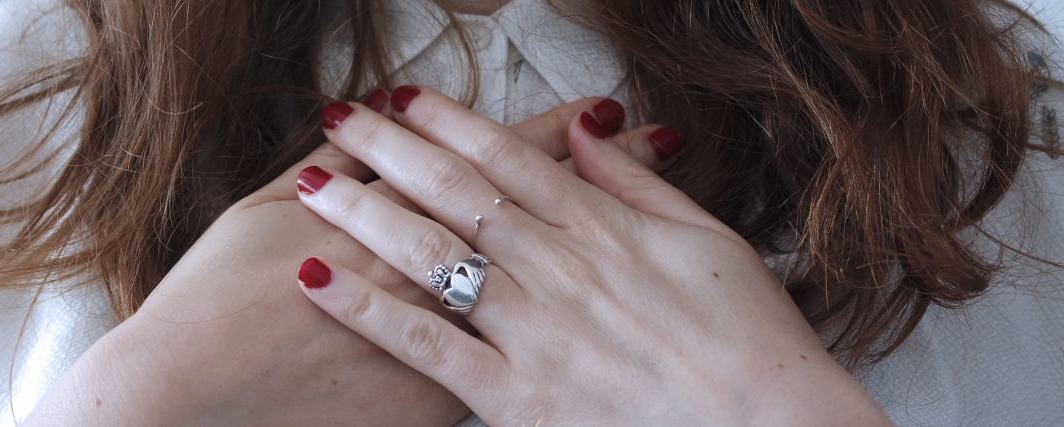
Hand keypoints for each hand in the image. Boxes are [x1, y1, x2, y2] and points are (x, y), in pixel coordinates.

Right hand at [25, 91, 666, 424]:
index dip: (552, 129)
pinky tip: (599, 319)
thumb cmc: (215, 294)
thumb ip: (328, 171)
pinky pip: (508, 361)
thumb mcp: (262, 210)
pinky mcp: (437, 395)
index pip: (491, 160)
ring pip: (538, 280)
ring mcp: (440, 336)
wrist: (194, 390)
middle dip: (596, 170)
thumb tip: (365, 125)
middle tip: (648, 138)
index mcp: (393, 212)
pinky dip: (555, 333)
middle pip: (533, 209)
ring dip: (598, 241)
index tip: (605, 107)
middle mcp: (432, 268)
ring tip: (645, 219)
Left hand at [294, 86, 889, 424]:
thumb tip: (593, 128)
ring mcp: (533, 331)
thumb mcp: (710, 241)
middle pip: (457, 193)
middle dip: (391, 149)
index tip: (403, 97)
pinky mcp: (515, 397)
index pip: (510, 158)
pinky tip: (319, 280)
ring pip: (432, 255)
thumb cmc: (750, 341)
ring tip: (313, 183)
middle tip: (340, 118)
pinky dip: (368, 311)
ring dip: (366, 212)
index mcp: (605, 229)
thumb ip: (640, 185)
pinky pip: (426, 346)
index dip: (450, 122)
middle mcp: (559, 269)